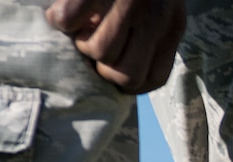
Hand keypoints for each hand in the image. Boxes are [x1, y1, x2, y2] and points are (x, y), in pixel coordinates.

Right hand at [44, 0, 186, 94]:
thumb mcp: (160, 5)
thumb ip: (150, 36)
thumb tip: (117, 73)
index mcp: (172, 25)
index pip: (152, 79)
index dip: (126, 82)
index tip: (110, 67)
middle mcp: (156, 17)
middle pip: (123, 74)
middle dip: (101, 65)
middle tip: (91, 41)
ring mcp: (128, 2)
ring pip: (97, 51)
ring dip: (80, 41)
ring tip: (80, 22)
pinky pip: (68, 21)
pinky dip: (60, 19)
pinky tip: (62, 8)